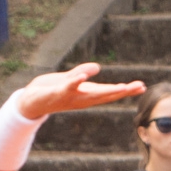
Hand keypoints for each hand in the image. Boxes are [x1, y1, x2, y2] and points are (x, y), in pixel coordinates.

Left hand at [17, 61, 144, 116]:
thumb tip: (96, 67)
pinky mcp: (56, 93)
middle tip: (140, 87)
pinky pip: (67, 88)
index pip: (109, 92)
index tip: (141, 86)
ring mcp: (70, 97)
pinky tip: (83, 77)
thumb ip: (81, 73)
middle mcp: (81, 99)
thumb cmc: (50, 92)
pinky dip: (75, 82)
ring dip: (107, 91)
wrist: (29, 103)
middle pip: (105, 95)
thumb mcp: (68, 80)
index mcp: (86, 95)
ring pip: (91, 95)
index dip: (125, 90)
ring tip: (123, 86)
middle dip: (123, 91)